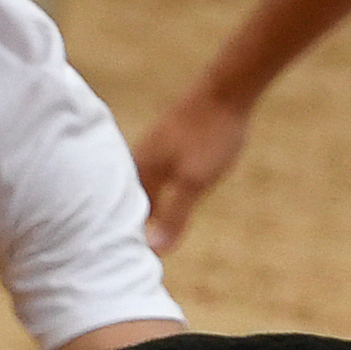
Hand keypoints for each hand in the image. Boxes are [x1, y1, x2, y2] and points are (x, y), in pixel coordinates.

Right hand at [134, 89, 250, 254]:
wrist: (227, 87)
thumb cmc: (210, 134)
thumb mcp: (195, 182)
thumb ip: (174, 216)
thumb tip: (155, 252)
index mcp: (139, 173)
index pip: (125, 217)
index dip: (127, 239)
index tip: (122, 262)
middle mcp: (138, 161)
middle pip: (128, 203)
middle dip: (128, 226)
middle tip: (124, 254)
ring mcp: (152, 149)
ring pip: (139, 187)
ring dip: (139, 208)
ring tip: (139, 231)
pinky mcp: (167, 141)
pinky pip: (151, 174)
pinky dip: (152, 191)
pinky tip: (158, 194)